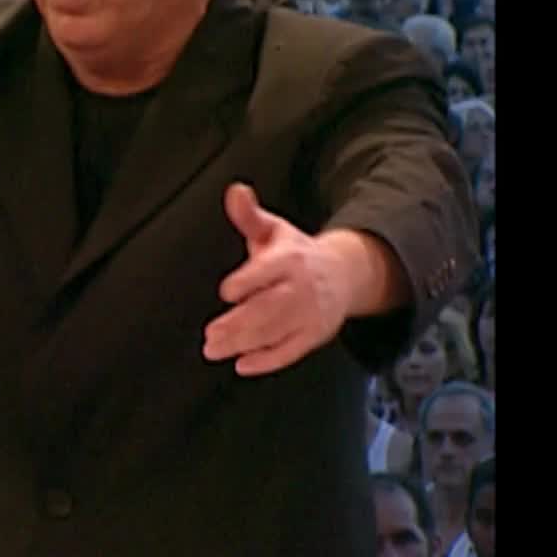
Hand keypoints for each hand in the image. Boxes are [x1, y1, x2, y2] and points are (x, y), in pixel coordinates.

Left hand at [204, 183, 362, 376]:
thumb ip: (249, 216)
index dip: (249, 280)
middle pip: (271, 307)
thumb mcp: (274, 230)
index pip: (271, 270)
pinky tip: (243, 365)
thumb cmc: (297, 253)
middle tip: (210, 335)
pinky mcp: (314, 335)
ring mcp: (310, 314)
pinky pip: (291, 351)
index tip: (226, 291)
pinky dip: (268, 360)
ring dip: (245, 343)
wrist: (345, 274)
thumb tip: (234, 191)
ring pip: (277, 331)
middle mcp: (302, 287)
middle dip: (240, 323)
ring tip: (215, 349)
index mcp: (290, 258)